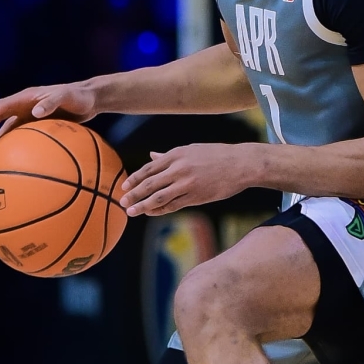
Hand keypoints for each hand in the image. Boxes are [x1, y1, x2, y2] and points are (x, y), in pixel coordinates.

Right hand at [0, 83, 97, 147]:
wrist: (91, 99)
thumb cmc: (79, 96)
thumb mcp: (66, 96)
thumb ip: (51, 102)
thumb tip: (35, 112)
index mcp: (28, 97)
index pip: (3, 106)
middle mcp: (26, 105)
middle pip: (1, 116)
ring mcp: (32, 114)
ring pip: (10, 126)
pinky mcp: (40, 122)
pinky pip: (24, 133)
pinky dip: (15, 142)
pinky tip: (14, 155)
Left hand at [119, 144, 255, 216]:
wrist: (241, 164)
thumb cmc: (217, 155)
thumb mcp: (192, 150)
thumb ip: (169, 155)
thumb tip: (152, 156)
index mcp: (177, 154)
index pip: (149, 168)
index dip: (134, 179)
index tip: (124, 187)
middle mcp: (179, 168)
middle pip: (149, 183)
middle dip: (133, 194)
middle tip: (122, 202)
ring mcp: (187, 183)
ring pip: (158, 197)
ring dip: (142, 206)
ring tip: (131, 212)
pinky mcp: (196, 196)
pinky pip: (173, 205)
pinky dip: (159, 210)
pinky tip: (151, 213)